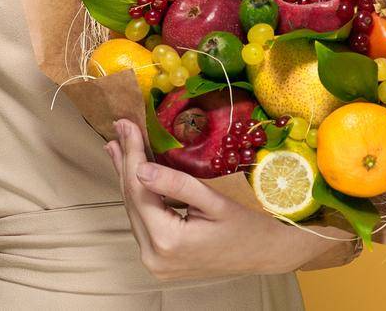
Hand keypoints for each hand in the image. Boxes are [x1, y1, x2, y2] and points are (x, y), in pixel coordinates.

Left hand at [106, 119, 350, 279]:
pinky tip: (135, 175)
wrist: (266, 254)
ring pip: (134, 211)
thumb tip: (141, 168)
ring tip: (119, 147)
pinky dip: (140, 196)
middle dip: (125, 162)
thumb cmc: (249, 226)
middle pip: (132, 200)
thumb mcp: (216, 201)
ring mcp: (154, 262)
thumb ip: (178, 184)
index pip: (140, 188)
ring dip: (128, 177)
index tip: (126, 124)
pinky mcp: (159, 260)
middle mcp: (154, 256)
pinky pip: (143, 222)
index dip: (132, 154)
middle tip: (119, 128)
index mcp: (168, 240)